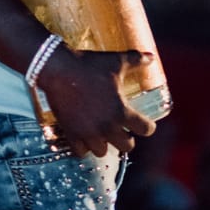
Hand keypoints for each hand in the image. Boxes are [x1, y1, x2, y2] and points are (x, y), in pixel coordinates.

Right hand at [35, 46, 156, 158]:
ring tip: (102, 134)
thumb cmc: (89, 65)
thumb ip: (136, 60)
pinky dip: (83, 147)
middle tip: (122, 130)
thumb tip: (151, 57)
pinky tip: (84, 138)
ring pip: (103, 152)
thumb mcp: (116, 61)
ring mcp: (88, 133)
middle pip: (127, 147)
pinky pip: (81, 152)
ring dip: (105, 144)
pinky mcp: (71, 134)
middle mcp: (107, 127)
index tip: (144, 124)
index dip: (147, 127)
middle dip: (127, 138)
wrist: (58, 70)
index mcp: (121, 111)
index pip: (145, 130)